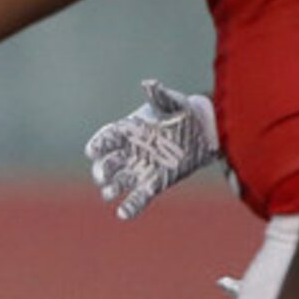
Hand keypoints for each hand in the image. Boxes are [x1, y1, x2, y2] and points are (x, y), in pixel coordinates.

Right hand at [85, 79, 220, 220]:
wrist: (206, 130)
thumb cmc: (185, 111)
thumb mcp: (174, 102)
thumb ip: (160, 96)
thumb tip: (149, 85)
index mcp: (128, 130)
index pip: (105, 139)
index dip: (98, 145)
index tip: (92, 151)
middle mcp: (129, 151)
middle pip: (107, 164)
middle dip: (101, 171)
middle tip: (103, 176)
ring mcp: (140, 169)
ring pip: (118, 182)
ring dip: (111, 189)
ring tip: (110, 193)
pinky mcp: (154, 184)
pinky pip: (138, 198)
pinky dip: (130, 207)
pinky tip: (123, 213)